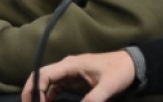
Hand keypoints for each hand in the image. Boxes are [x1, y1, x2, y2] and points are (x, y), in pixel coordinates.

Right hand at [21, 51, 135, 101]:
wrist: (131, 64)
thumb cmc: (119, 71)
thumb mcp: (108, 87)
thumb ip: (93, 100)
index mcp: (70, 65)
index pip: (44, 74)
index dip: (34, 89)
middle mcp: (66, 67)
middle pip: (41, 77)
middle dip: (32, 92)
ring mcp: (69, 73)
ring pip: (47, 83)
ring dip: (40, 95)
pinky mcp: (73, 79)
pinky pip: (55, 88)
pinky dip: (49, 97)